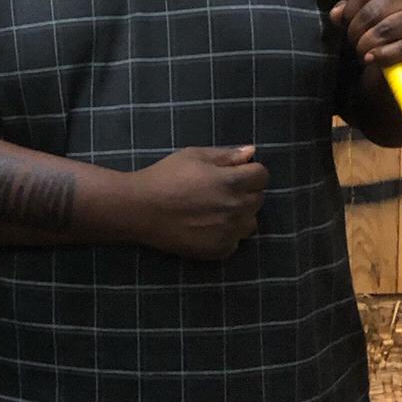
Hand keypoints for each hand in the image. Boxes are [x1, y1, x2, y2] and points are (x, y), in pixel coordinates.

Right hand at [127, 146, 268, 260]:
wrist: (139, 210)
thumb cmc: (164, 177)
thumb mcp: (193, 156)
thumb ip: (226, 155)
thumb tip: (251, 152)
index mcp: (232, 181)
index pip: (262, 175)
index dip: (249, 172)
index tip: (234, 174)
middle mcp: (236, 208)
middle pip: (258, 198)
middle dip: (245, 192)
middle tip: (219, 191)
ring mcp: (229, 231)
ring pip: (250, 222)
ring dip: (240, 215)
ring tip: (216, 211)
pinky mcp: (219, 250)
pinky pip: (236, 241)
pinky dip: (227, 234)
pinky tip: (207, 227)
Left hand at [331, 0, 401, 68]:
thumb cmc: (398, 31)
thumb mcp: (375, 17)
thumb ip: (352, 11)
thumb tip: (336, 13)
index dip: (349, 10)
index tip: (346, 23)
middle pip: (372, 11)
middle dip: (356, 31)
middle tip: (356, 43)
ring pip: (384, 30)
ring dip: (367, 46)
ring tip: (365, 53)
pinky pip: (401, 48)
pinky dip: (383, 56)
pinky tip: (375, 59)